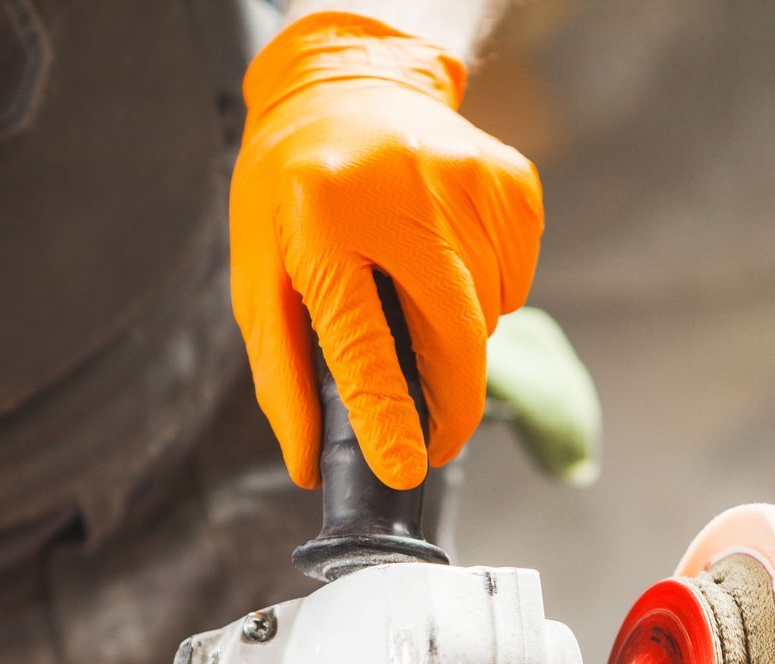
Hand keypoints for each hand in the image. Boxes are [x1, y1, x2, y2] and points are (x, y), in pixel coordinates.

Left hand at [230, 12, 544, 489]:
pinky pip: (513, 284)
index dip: (386, 412)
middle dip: (449, 407)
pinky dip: (486, 297)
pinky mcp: (511, 180)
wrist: (346, 85)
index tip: (408, 468)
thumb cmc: (292, 191)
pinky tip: (444, 260)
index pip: (361, 337)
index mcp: (321, 217)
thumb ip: (284, 371)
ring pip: (487, 318)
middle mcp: (403, 192)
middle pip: (452, 337)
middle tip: (431, 439)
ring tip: (411, 297)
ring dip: (456, 339)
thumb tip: (311, 460)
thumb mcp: (261, 273)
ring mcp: (468, 180)